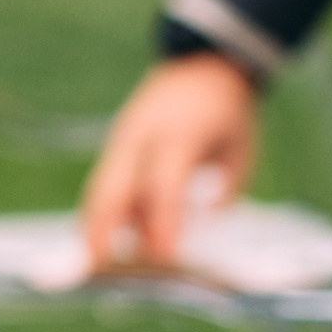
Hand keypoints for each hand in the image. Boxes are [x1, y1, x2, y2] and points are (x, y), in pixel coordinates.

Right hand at [79, 53, 256, 268]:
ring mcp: (124, 138)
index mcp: (180, 133)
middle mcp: (142, 134)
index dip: (161, 223)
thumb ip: (222, 189)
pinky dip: (99, 212)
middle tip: (100, 266)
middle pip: (114, 186)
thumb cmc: (228, 113)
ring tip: (90, 262)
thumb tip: (197, 226)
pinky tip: (98, 239)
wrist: (202, 65)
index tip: (163, 258)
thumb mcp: (241, 149)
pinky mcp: (118, 144)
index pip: (163, 185)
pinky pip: (104, 182)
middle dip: (104, 228)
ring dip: (94, 223)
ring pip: (101, 186)